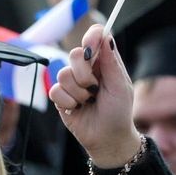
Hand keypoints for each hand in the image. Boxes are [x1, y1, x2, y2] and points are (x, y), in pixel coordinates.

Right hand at [49, 25, 141, 167]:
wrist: (108, 139)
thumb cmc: (118, 112)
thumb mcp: (120, 87)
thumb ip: (112, 63)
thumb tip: (106, 37)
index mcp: (103, 61)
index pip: (94, 36)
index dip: (90, 37)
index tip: (90, 48)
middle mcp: (86, 68)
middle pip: (74, 54)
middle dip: (84, 75)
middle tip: (95, 89)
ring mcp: (72, 82)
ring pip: (63, 74)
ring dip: (78, 93)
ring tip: (89, 102)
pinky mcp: (60, 96)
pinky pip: (55, 90)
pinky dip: (68, 102)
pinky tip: (77, 109)